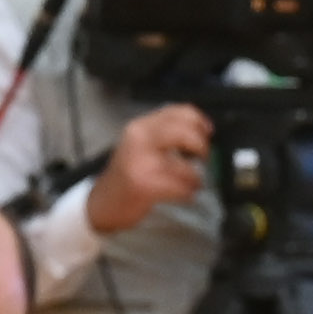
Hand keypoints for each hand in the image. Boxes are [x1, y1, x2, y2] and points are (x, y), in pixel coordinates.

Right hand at [87, 104, 211, 235]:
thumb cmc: (128, 174)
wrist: (104, 201)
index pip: (177, 112)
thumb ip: (166, 133)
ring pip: (186, 166)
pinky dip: (188, 193)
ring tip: (190, 184)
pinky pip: (181, 188)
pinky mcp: (145, 185)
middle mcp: (139, 139)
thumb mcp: (141, 145)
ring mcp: (141, 162)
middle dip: (201, 147)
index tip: (208, 131)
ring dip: (195, 179)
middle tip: (204, 158)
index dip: (198, 120)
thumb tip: (200, 130)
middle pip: (184, 133)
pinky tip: (184, 195)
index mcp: (141, 126)